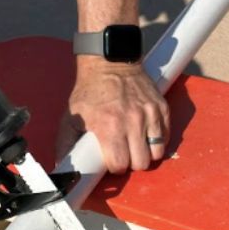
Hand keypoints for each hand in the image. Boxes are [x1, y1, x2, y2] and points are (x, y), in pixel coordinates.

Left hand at [56, 58, 169, 173]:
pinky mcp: (161, 107)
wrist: (109, 62)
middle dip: (131, 162)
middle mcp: (132, 122)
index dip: (115, 167)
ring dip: (147, 153)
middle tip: (125, 153)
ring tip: (137, 146)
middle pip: (140, 162)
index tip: (112, 161)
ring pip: (156, 152)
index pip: (119, 164)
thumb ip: (66, 144)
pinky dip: (157, 140)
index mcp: (109, 126)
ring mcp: (149, 114)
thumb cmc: (89, 91)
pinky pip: (165, 136)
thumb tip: (63, 167)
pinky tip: (146, 135)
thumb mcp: (71, 117)